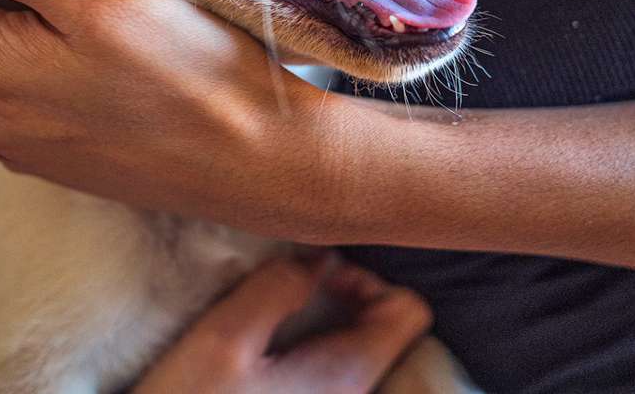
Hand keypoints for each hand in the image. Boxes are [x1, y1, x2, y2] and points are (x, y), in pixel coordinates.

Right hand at [135, 256, 433, 393]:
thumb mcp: (224, 338)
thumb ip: (278, 288)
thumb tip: (318, 257)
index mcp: (348, 376)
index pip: (410, 310)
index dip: (367, 279)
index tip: (313, 277)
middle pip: (385, 330)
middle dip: (341, 298)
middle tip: (286, 290)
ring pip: (354, 351)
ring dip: (320, 324)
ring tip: (271, 316)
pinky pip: (328, 374)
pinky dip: (307, 351)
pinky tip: (263, 352)